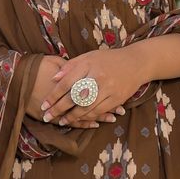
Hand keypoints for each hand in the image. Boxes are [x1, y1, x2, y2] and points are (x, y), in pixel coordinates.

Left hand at [30, 48, 144, 128]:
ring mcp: (108, 88)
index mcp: (88, 64)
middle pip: (74, 97)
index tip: (44, 105)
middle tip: (47, 117)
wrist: (136, 63)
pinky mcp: (117, 98)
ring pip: (86, 107)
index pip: (66, 82)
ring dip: (72, 116)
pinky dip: (87, 117)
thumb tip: (54, 78)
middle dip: (58, 109)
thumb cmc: (108, 59)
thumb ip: (71, 66)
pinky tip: (78, 120)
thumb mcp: (89, 56)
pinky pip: (98, 111)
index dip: (53, 95)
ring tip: (61, 122)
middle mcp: (98, 77)